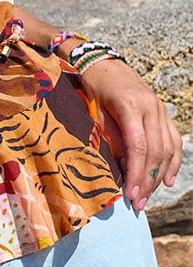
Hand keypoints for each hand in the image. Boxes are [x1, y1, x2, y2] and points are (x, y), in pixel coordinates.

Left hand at [80, 59, 181, 210]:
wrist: (103, 64)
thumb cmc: (93, 89)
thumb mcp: (95, 113)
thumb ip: (111, 139)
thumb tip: (123, 170)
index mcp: (129, 106)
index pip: (138, 147)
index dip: (137, 173)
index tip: (131, 194)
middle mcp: (150, 107)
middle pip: (156, 151)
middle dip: (148, 180)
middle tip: (139, 203)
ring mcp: (160, 108)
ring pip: (167, 149)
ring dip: (159, 176)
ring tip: (148, 196)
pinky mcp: (163, 111)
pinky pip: (173, 140)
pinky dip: (173, 161)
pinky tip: (167, 179)